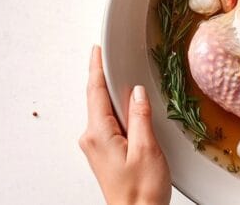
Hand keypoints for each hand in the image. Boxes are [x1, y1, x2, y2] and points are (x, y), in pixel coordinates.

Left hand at [80, 46, 170, 204]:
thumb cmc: (140, 193)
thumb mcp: (147, 149)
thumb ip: (140, 117)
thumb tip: (137, 93)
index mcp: (99, 134)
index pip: (96, 92)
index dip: (97, 68)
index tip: (97, 50)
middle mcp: (92, 139)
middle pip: (98, 99)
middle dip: (107, 78)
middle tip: (114, 57)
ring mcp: (97, 147)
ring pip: (105, 112)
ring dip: (115, 96)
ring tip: (128, 82)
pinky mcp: (105, 153)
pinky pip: (110, 124)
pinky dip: (119, 112)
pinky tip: (130, 109)